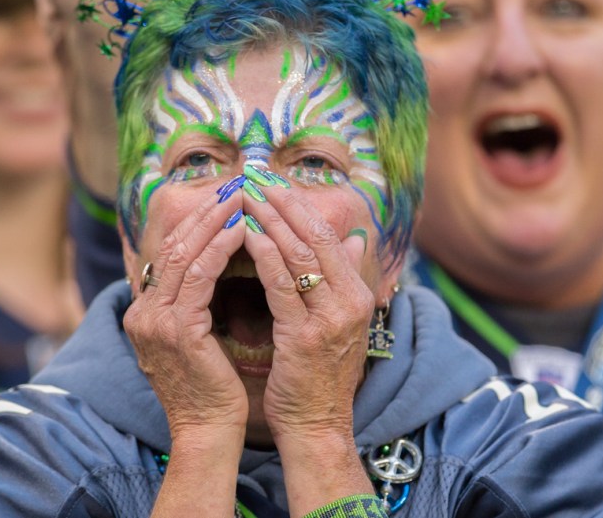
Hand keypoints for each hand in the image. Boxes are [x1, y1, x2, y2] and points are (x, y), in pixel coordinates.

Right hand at [123, 188, 248, 438]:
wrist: (208, 432)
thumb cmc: (213, 388)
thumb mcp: (196, 337)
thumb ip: (197, 300)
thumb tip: (216, 261)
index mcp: (144, 312)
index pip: (169, 253)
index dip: (196, 222)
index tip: (224, 197)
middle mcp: (141, 312)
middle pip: (172, 245)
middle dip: (206, 212)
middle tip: (235, 185)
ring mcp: (154, 320)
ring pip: (185, 254)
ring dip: (216, 221)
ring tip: (242, 197)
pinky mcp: (176, 329)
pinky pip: (200, 275)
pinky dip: (220, 247)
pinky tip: (242, 229)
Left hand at [240, 183, 373, 444]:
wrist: (317, 426)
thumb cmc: (318, 374)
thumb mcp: (339, 322)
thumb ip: (344, 279)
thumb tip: (354, 238)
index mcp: (357, 294)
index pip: (328, 235)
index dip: (299, 204)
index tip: (272, 181)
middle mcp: (350, 301)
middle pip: (316, 236)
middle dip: (283, 202)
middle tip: (255, 176)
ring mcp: (330, 319)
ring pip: (300, 254)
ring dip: (270, 219)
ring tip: (245, 195)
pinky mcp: (305, 337)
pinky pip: (283, 285)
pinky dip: (266, 255)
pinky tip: (247, 234)